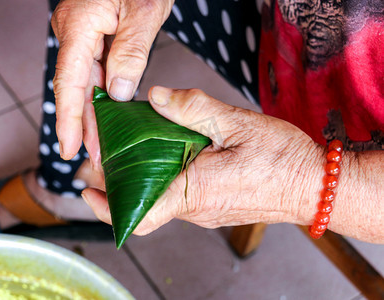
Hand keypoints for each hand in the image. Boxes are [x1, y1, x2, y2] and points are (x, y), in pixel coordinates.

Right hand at [51, 0, 173, 161]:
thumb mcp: (144, 11)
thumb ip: (130, 53)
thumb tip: (117, 94)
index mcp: (80, 25)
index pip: (70, 81)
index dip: (69, 118)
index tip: (69, 147)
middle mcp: (75, 32)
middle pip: (75, 86)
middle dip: (83, 123)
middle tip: (91, 156)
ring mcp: (84, 34)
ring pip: (86, 81)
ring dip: (93, 113)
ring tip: (100, 144)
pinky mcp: (96, 35)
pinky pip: (96, 70)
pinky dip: (102, 94)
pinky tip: (109, 113)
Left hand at [83, 87, 324, 234]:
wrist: (316, 185)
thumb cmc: (283, 159)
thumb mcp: (237, 123)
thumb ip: (193, 109)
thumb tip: (158, 98)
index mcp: (197, 191)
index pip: (140, 212)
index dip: (109, 205)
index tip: (88, 189)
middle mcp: (197, 209)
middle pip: (145, 202)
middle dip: (121, 181)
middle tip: (108, 155)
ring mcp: (206, 212)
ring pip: (162, 199)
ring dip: (144, 178)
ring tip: (137, 149)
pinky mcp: (215, 207)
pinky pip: (181, 197)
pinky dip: (165, 179)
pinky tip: (169, 155)